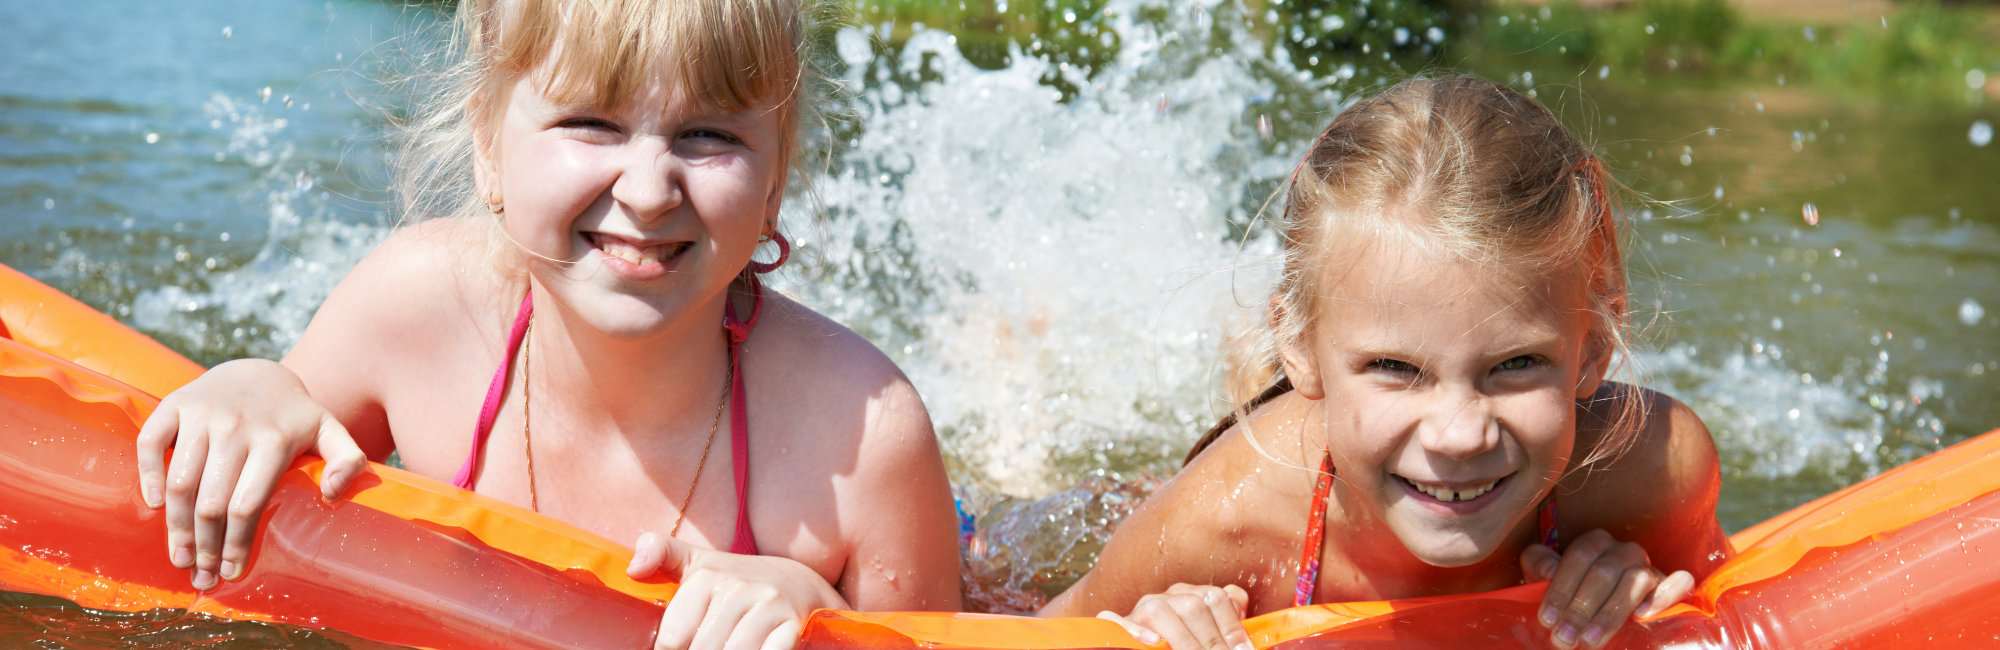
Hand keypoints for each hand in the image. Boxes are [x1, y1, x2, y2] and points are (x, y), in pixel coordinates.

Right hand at [135, 358, 367, 589]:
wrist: (257, 372)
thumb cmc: (293, 417)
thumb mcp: (330, 433)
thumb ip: (348, 460)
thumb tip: (334, 494)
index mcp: (274, 439)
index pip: (248, 504)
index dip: (237, 543)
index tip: (232, 571)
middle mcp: (235, 426)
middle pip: (211, 502)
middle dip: (205, 546)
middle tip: (201, 575)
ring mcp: (202, 414)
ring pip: (181, 482)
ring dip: (176, 527)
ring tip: (179, 557)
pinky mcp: (175, 404)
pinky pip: (151, 443)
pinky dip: (148, 476)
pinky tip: (156, 506)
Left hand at [627, 532, 847, 649]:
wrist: (802, 584)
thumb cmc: (739, 582)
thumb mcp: (700, 564)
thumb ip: (663, 555)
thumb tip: (633, 569)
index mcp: (706, 575)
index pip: (674, 638)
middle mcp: (738, 587)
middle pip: (703, 649)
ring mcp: (769, 605)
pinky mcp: (794, 624)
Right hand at [1096, 583, 1252, 649]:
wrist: (1143, 645)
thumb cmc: (1181, 644)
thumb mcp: (1205, 634)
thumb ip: (1225, 629)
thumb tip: (1244, 644)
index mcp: (1193, 596)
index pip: (1219, 597)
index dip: (1233, 627)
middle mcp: (1167, 597)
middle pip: (1194, 605)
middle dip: (1212, 639)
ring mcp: (1142, 609)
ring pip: (1161, 611)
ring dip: (1183, 641)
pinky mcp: (1119, 624)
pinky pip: (1120, 620)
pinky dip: (1135, 631)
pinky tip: (1153, 642)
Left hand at [1522, 529, 1694, 648]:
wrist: (1597, 611)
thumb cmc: (1570, 593)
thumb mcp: (1547, 578)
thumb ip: (1540, 566)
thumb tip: (1548, 571)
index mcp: (1594, 543)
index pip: (1579, 557)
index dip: (1561, 588)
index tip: (1547, 619)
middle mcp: (1624, 550)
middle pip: (1604, 572)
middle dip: (1580, 608)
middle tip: (1564, 638)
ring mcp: (1649, 567)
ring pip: (1635, 580)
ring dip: (1610, 613)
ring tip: (1590, 640)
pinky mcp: (1670, 586)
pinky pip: (1679, 582)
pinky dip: (1664, 596)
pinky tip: (1642, 616)